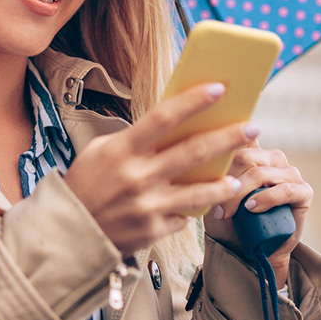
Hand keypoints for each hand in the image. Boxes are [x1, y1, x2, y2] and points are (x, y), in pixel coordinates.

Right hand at [63, 82, 254, 257]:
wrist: (68, 232)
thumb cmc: (86, 184)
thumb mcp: (103, 151)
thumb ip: (138, 140)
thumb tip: (176, 126)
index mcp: (123, 150)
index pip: (165, 117)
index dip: (193, 100)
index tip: (219, 87)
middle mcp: (138, 176)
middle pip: (193, 151)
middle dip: (228, 137)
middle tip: (252, 127)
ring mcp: (148, 205)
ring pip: (199, 191)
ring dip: (224, 183)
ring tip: (237, 177)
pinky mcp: (153, 230)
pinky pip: (183, 217)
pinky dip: (192, 210)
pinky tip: (200, 205)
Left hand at [203, 143, 312, 287]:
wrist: (251, 251)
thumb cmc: (230, 220)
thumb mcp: (213, 192)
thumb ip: (208, 170)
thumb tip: (193, 150)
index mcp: (254, 152)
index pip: (239, 136)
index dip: (224, 143)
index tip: (208, 155)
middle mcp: (273, 158)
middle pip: (245, 156)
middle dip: (227, 180)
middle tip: (216, 206)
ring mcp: (290, 173)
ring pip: (261, 173)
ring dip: (241, 193)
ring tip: (228, 213)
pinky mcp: (303, 191)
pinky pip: (285, 190)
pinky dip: (266, 198)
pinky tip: (251, 207)